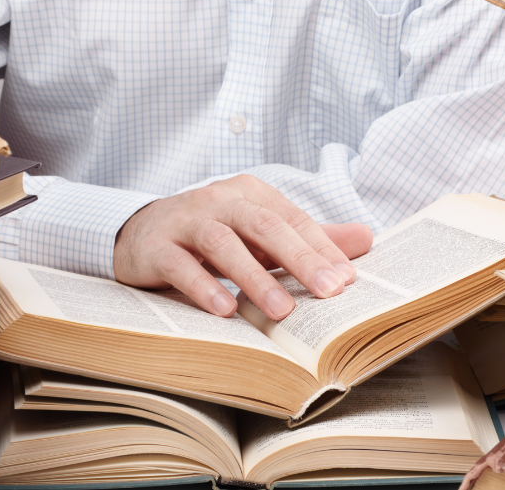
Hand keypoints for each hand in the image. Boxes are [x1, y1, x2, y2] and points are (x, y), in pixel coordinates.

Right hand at [113, 175, 372, 319]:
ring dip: (254, 277)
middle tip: (328, 291)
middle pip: (264, 225)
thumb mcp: (258, 233)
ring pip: (223, 244)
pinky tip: (224, 310)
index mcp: (250, 193)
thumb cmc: (210, 234)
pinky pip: (180, 265)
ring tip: (280, 311)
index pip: (292, 218)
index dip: (321, 248)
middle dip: (300, 258)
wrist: (138, 231)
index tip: (347, 280)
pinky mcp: (156, 247)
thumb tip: (367, 239)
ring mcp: (185, 221)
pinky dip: (203, 287)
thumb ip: (308, 238)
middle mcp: (219, 200)